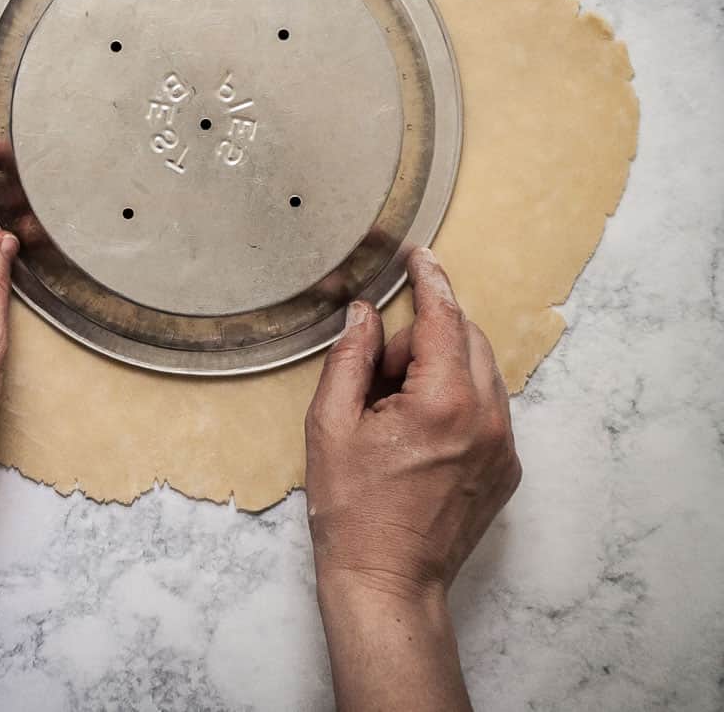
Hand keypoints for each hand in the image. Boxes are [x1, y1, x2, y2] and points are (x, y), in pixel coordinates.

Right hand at [306, 247, 520, 603]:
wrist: (389, 584)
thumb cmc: (352, 511)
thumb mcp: (331, 424)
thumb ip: (351, 357)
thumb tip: (365, 313)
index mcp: (443, 404)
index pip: (443, 318)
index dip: (430, 279)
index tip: (420, 254)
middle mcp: (486, 419)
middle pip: (465, 337)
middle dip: (422, 336)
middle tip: (378, 374)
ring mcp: (503, 446)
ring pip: (478, 369)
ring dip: (438, 367)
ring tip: (394, 410)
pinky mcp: (507, 468)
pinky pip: (486, 405)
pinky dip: (455, 397)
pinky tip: (417, 433)